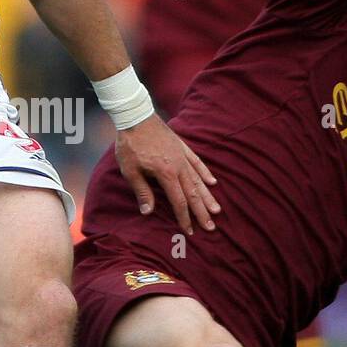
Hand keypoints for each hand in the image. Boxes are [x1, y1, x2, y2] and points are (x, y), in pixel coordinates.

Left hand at [114, 114, 218, 233]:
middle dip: (201, 212)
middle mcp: (178, 166)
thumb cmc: (130, 144)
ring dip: (207, 196)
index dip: (184, 217)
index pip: (179, 200)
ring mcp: (182, 156)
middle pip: (193, 193)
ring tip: (216, 210)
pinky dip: (205, 172)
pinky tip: (212, 182)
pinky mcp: (182, 147)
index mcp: (166, 173)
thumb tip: (148, 212)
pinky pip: (197, 162)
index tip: (189, 230)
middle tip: (211, 227)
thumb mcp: (130, 170)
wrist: (136, 116)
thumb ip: (141, 191)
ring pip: (199, 180)